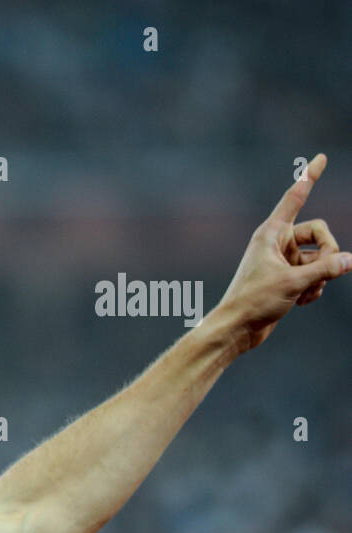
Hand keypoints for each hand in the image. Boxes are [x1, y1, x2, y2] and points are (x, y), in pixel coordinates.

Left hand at [211, 153, 351, 353]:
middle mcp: (277, 243)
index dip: (309, 177)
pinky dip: (313, 288)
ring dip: (319, 277)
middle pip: (320, 233)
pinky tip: (299, 302)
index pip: (295, 198)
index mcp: (270, 233)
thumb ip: (326, 268)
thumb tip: (351, 260)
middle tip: (322, 273)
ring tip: (301, 292)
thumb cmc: (254, 302)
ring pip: (320, 257)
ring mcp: (283, 260)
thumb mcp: (294, 282)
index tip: (320, 158)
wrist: (237, 329)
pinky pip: (315, 275)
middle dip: (328, 252)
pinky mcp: (288, 277)